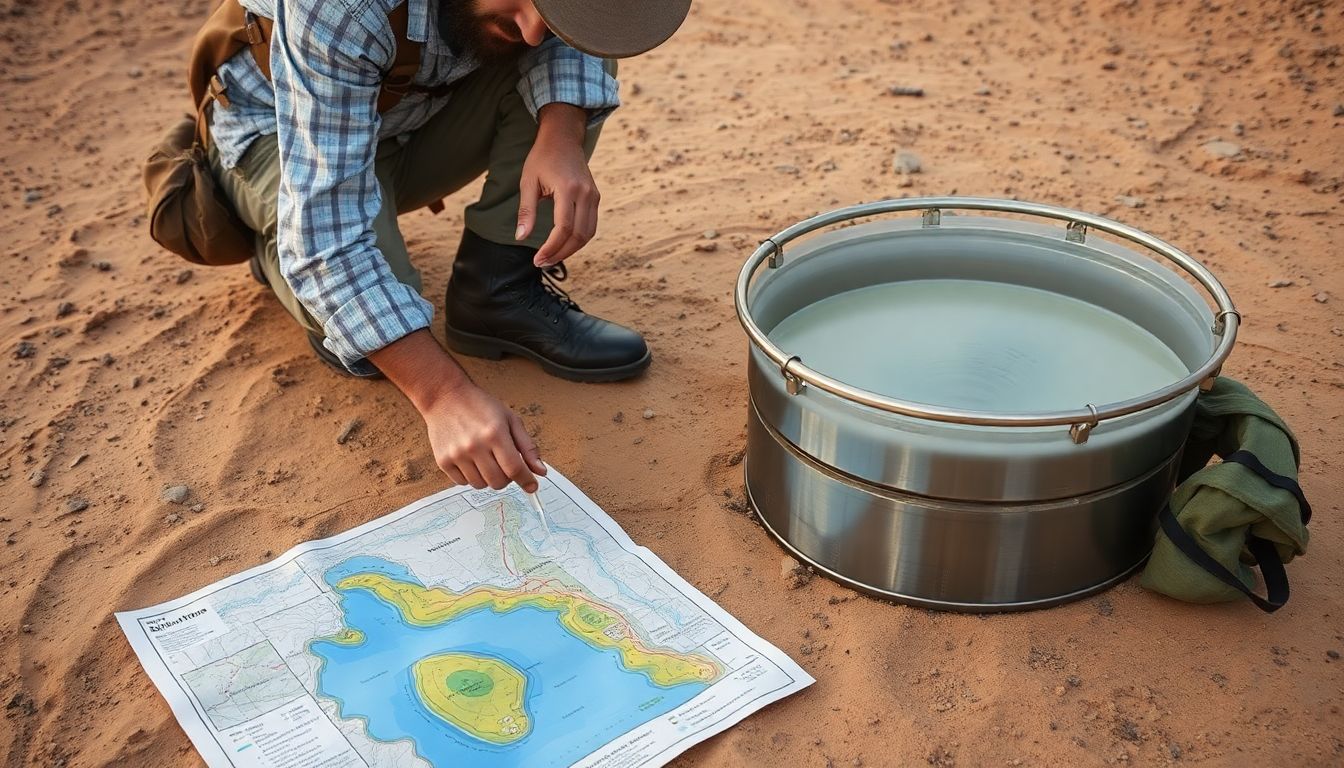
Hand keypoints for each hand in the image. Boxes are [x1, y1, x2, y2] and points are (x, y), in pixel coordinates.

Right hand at [368, 330, 545, 490]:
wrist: (445, 397)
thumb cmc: (479, 406)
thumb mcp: (510, 419)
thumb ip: (527, 447)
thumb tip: (541, 471)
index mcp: (495, 434)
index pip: (514, 469)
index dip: (526, 481)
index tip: (532, 486)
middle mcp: (475, 446)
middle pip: (498, 482)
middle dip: (507, 478)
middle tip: (504, 464)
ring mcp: (457, 454)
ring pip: (480, 485)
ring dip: (488, 478)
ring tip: (486, 459)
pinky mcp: (443, 460)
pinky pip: (462, 483)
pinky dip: (470, 476)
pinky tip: (471, 460)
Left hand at [517, 103, 597, 267]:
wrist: (563, 138)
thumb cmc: (542, 157)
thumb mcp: (528, 182)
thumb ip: (526, 211)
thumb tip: (521, 237)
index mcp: (567, 189)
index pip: (563, 228)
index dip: (551, 248)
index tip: (537, 259)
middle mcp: (585, 194)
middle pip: (578, 235)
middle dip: (561, 253)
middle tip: (543, 262)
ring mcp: (594, 196)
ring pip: (588, 234)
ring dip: (571, 250)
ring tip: (552, 256)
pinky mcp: (596, 198)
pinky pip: (591, 226)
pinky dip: (579, 239)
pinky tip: (563, 244)